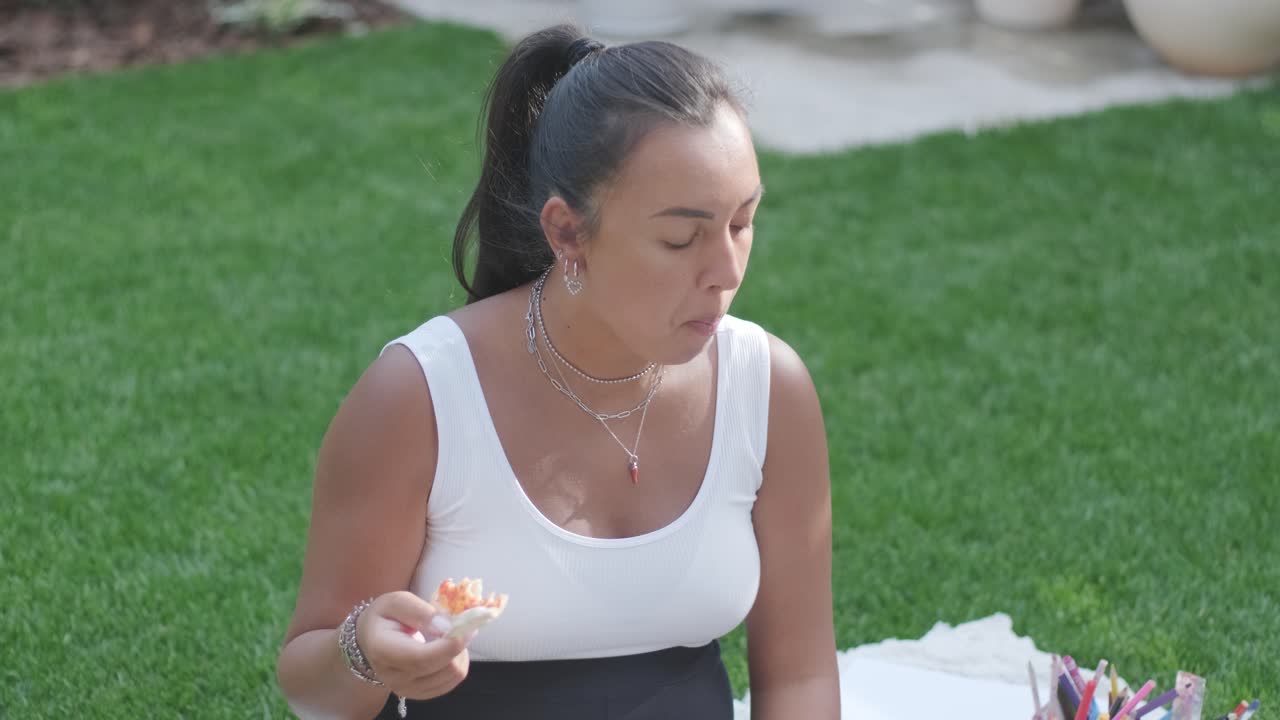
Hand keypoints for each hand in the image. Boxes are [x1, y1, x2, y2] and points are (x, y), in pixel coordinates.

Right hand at [357, 590, 477, 700]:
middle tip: (458, 625)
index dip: (450, 645)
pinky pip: (452, 682)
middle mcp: (394, 677)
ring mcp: (407, 689)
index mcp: (384, 651)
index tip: (467, 627)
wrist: (369, 641)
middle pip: (443, 668)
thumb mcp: (397, 602)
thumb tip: (445, 625)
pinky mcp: (420, 693)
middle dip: (460, 644)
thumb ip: (419, 611)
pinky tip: (446, 650)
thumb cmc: (384, 617)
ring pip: (453, 675)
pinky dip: (457, 663)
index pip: (422, 658)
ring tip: (448, 636)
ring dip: (460, 652)